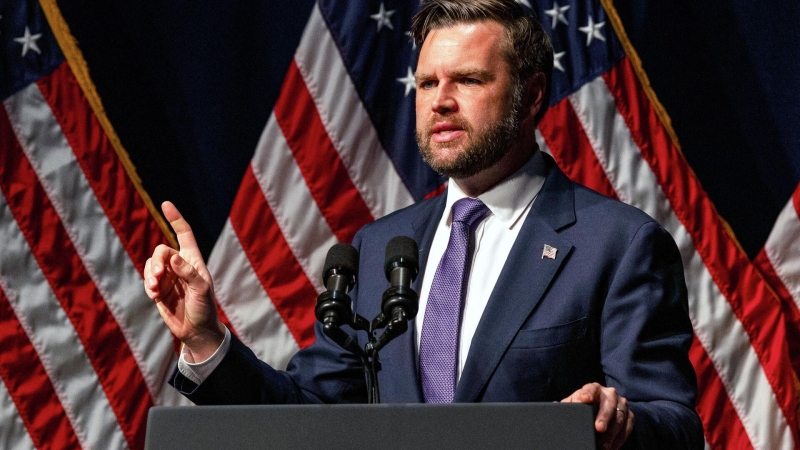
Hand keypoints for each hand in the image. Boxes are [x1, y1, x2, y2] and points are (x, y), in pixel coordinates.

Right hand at [143, 201, 224, 361]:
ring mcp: (168, 277)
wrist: (196, 330)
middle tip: (159, 278)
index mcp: (193, 260)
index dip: (175, 219)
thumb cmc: (205, 308)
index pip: (184, 234)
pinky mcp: (159, 289)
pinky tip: (155, 295)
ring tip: (156, 289)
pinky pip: (148, 279)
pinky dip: (148, 285)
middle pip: (161, 251)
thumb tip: (173, 257)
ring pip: (151, 265)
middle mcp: (180, 265)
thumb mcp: (201, 290)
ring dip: (150, 275)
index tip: (166, 204)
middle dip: (157, 262)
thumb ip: (188, 273)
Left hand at [561, 382, 633, 449]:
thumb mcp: (573, 405)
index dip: (588, 393)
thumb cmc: (582, 408)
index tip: (584, 399)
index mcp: (594, 388)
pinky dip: (620, 438)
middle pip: (609, 403)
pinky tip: (612, 446)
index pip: (591, 388)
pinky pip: (627, 427)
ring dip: (612, 432)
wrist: (599, 414)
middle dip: (604, 416)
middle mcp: (610, 394)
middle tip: (599, 429)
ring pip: (620, 417)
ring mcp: (621, 404)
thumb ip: (566, 405)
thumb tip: (556, 406)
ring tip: (604, 444)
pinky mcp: (629, 415)